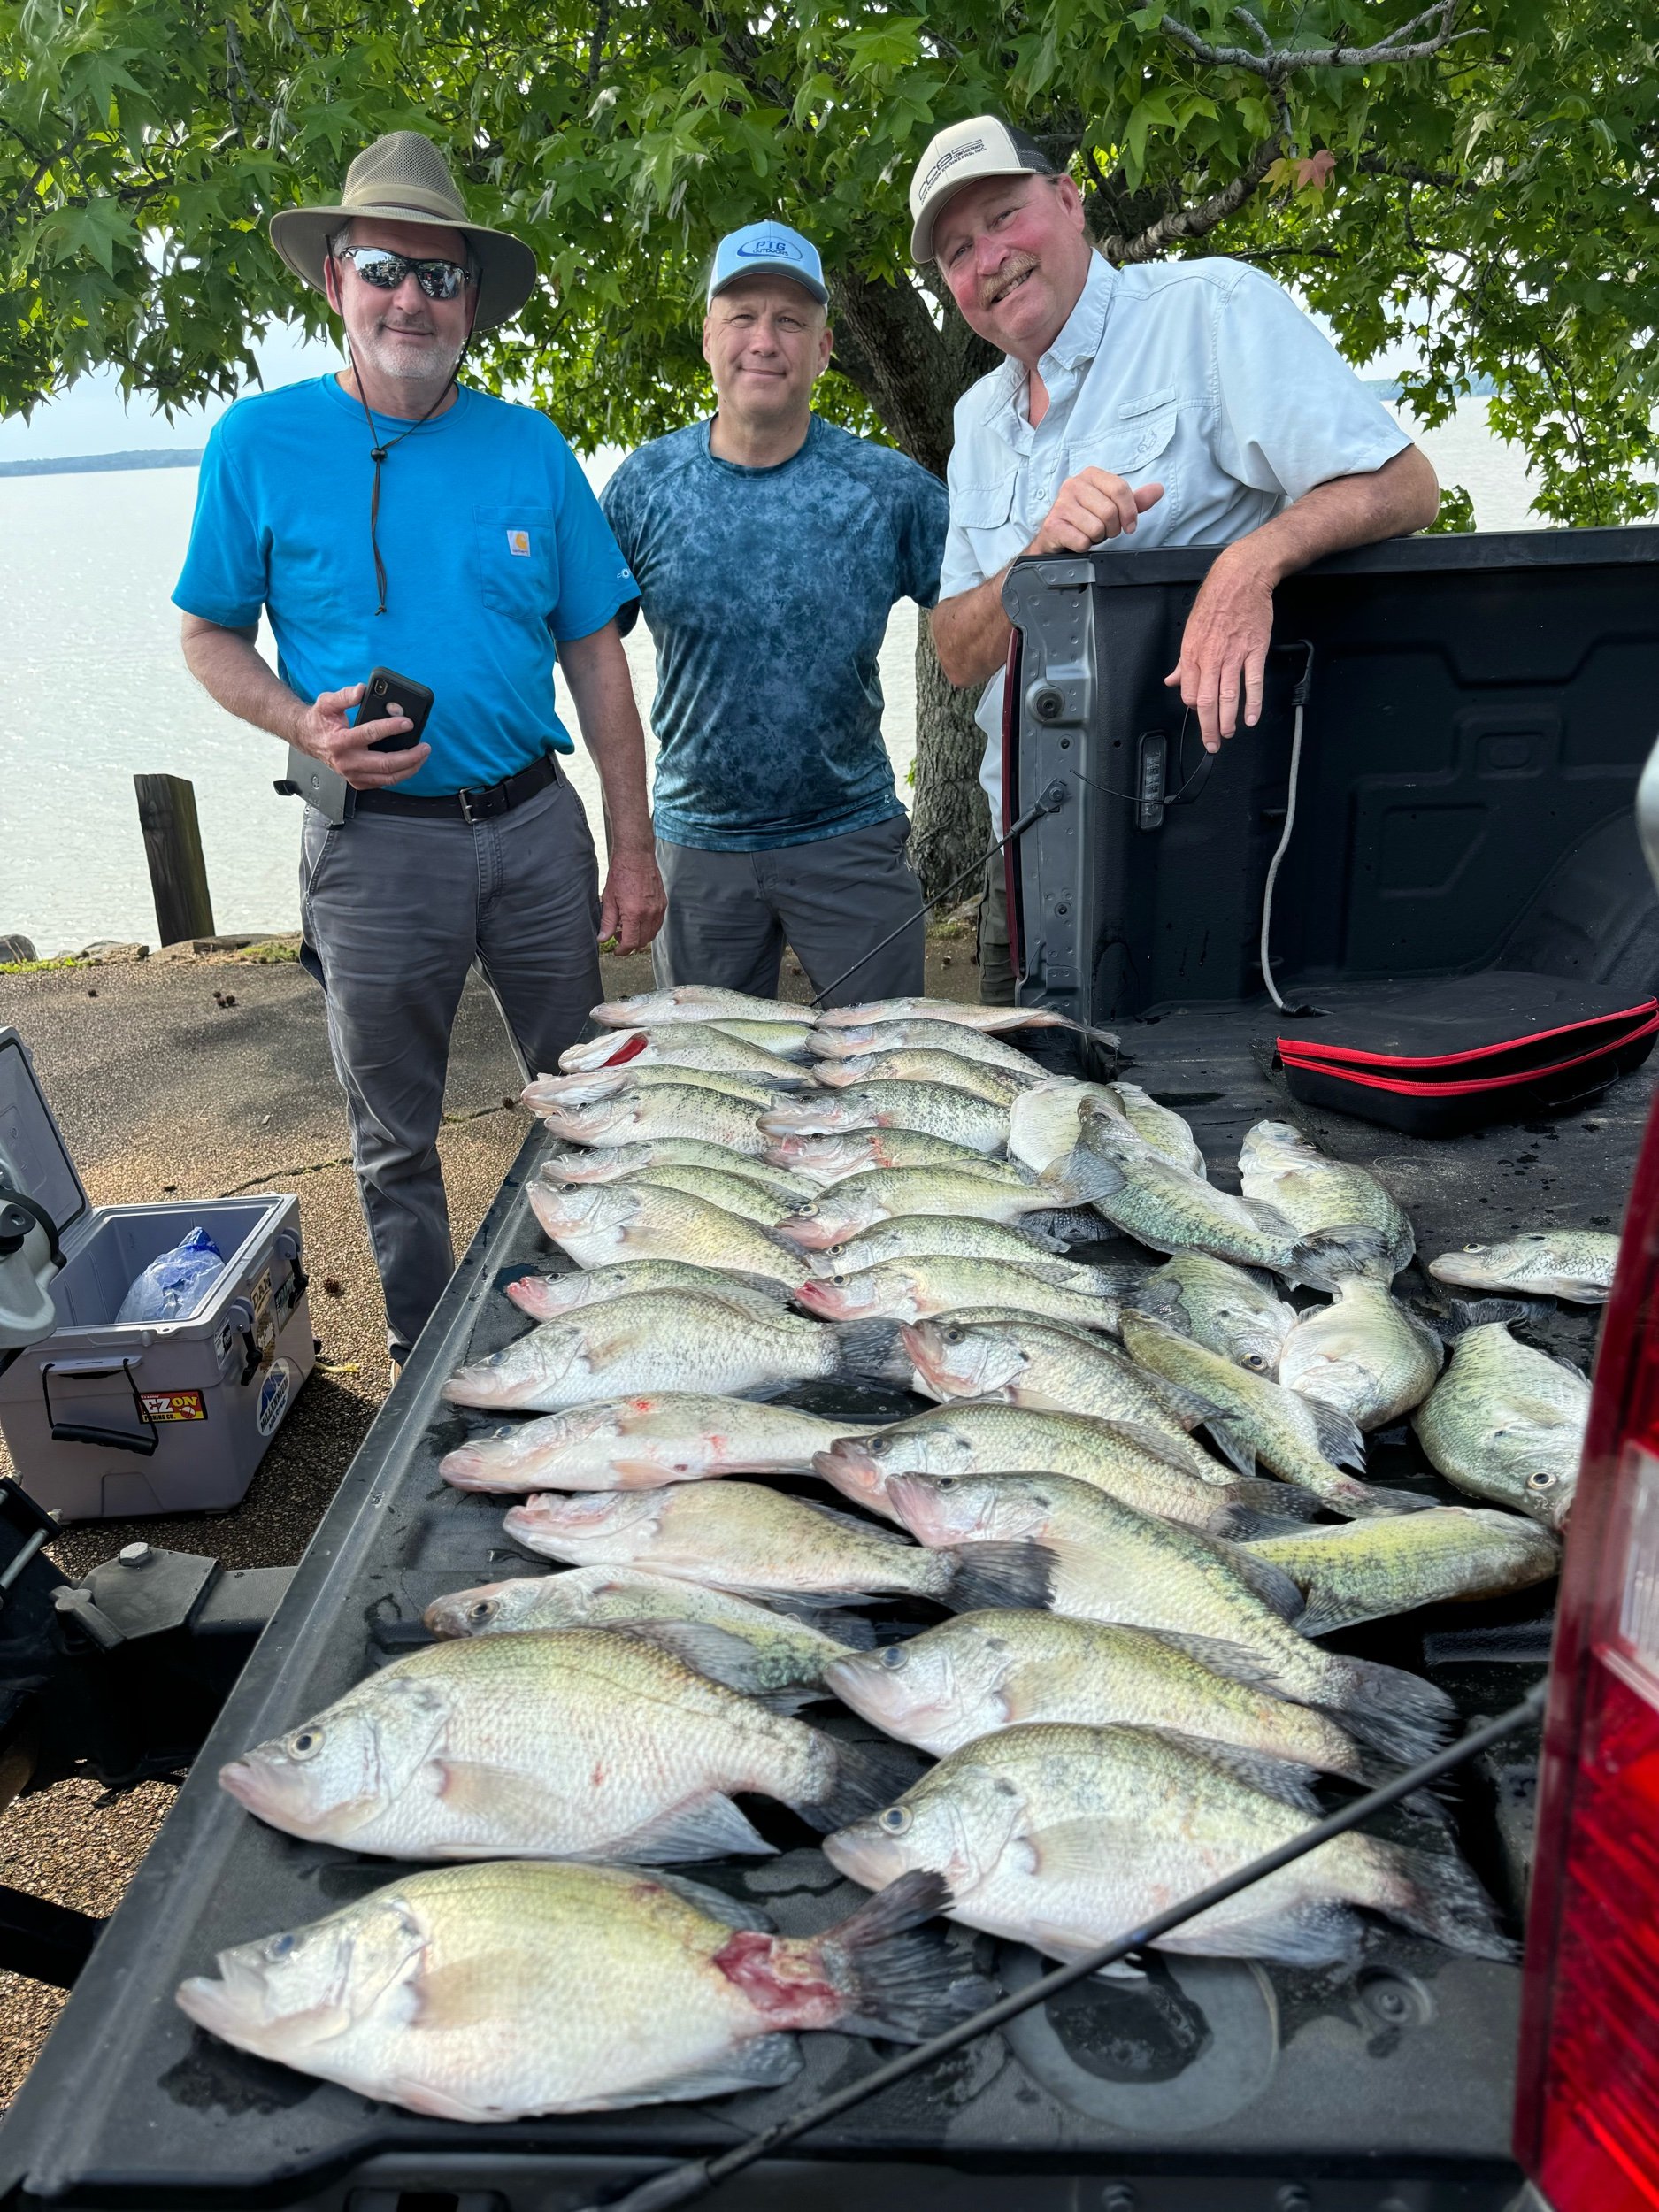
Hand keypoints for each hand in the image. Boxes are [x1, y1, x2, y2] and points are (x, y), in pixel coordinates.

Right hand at [294, 683, 431, 788]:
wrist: (308, 739)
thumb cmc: (319, 720)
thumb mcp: (326, 702)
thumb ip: (344, 695)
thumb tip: (361, 690)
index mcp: (339, 741)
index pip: (370, 735)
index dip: (391, 728)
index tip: (408, 722)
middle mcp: (346, 762)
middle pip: (384, 764)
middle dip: (409, 756)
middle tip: (424, 747)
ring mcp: (351, 775)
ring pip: (387, 778)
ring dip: (409, 768)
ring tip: (422, 756)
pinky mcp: (357, 781)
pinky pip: (382, 782)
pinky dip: (399, 775)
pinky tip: (409, 765)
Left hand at [600, 845, 665, 955]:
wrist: (637, 855)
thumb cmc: (621, 873)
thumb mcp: (609, 898)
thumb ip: (607, 921)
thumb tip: (603, 938)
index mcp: (634, 913)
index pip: (630, 942)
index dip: (622, 950)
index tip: (617, 951)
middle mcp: (650, 913)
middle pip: (643, 942)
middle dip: (630, 944)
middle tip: (618, 935)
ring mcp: (659, 909)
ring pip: (652, 934)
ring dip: (640, 936)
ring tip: (627, 926)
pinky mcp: (663, 903)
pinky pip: (658, 923)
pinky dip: (648, 927)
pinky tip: (638, 919)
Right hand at [1027, 469, 1163, 555]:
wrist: (1055, 536)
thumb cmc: (1085, 518)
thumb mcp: (1111, 505)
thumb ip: (1135, 499)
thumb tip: (1158, 489)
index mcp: (1091, 475)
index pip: (1120, 489)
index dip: (1130, 511)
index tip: (1130, 525)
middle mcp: (1073, 484)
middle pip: (1110, 511)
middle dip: (1112, 528)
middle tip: (1105, 530)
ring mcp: (1061, 504)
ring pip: (1097, 527)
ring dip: (1098, 537)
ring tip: (1090, 533)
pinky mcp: (1053, 525)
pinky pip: (1082, 541)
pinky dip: (1085, 546)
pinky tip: (1078, 540)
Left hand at [1163, 545, 1277, 751]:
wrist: (1240, 580)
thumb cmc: (1215, 603)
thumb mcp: (1190, 631)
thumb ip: (1183, 661)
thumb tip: (1173, 680)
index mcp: (1192, 654)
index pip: (1189, 693)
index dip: (1194, 710)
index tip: (1201, 718)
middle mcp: (1211, 658)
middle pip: (1206, 701)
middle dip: (1208, 728)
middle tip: (1212, 744)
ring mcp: (1234, 656)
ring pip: (1228, 696)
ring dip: (1227, 721)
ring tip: (1228, 735)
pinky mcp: (1255, 651)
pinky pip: (1253, 682)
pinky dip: (1252, 703)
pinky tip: (1251, 718)